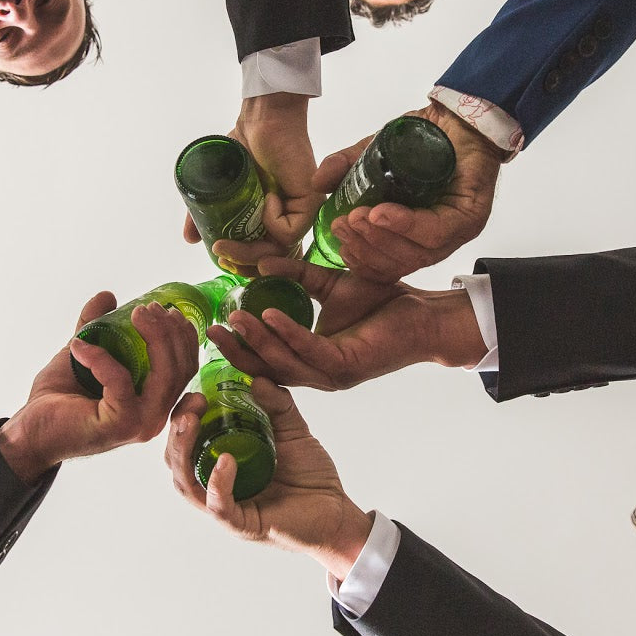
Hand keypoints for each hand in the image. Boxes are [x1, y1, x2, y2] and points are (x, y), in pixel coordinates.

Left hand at [0, 292, 200, 483]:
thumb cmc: (58, 404)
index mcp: (154, 403)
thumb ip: (98, 327)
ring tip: (136, 314)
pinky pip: (120, 381)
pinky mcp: (120, 424)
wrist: (30, 434)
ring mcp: (141, 423)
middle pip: (181, 368)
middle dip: (170, 331)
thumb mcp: (84, 355)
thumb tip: (108, 295)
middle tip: (148, 309)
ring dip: (154, 337)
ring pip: (165, 375)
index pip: (185, 366)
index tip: (165, 309)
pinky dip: (101, 358)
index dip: (182, 335)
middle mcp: (154, 416)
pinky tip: (80, 346)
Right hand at [165, 378, 371, 577]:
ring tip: (190, 424)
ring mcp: (228, 507)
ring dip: (183, 453)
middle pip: (177, 463)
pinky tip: (224, 460)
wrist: (338, 512)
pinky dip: (218, 483)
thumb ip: (278, 405)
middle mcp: (217, 487)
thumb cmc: (312, 478)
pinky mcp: (243, 524)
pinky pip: (219, 507)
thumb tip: (257, 378)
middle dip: (176, 433)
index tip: (195, 394)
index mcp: (221, 464)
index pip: (186, 443)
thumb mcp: (293, 432)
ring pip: (187, 485)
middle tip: (190, 407)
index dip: (183, 418)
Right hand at [183, 91, 318, 274]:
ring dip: (249, 252)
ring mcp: (300, 214)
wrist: (260, 120)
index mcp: (269, 222)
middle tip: (219, 254)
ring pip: (279, 251)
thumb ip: (205, 214)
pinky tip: (265, 199)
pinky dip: (272, 221)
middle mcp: (287, 221)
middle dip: (242, 263)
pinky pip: (289, 231)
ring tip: (225, 243)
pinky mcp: (310, 203)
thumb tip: (190, 239)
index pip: (262, 258)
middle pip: (270, 260)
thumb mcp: (219, 188)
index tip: (218, 258)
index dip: (241, 265)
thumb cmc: (242, 148)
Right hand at [203, 257, 486, 390]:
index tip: (212, 326)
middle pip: (264, 369)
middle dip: (236, 351)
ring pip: (282, 363)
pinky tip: (269, 314)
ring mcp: (331, 374)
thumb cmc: (382, 301)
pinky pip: (309, 350)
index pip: (264, 360)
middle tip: (211, 330)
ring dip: (256, 342)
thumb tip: (261, 261)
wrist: (424, 313)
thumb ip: (296, 274)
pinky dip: (287, 333)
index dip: (237, 347)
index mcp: (309, 359)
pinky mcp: (347, 366)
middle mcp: (317, 373)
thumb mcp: (329, 284)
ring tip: (235, 319)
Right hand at [314, 102, 503, 282]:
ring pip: (417, 253)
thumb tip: (317, 184)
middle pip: (400, 263)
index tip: (339, 245)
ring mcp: (456, 232)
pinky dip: (407, 224)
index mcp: (415, 236)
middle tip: (343, 225)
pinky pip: (437, 230)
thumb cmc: (424, 140)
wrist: (458, 114)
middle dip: (366, 248)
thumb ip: (347, 168)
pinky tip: (384, 212)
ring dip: (382, 237)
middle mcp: (437, 240)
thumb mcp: (375, 154)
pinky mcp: (470, 216)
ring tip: (358, 217)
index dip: (362, 262)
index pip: (388, 266)